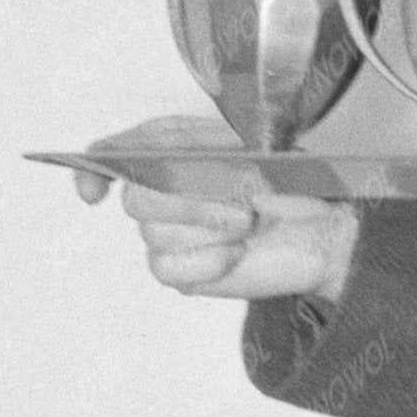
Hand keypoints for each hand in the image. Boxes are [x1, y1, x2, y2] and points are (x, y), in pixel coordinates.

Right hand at [115, 163, 359, 305]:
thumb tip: (145, 159)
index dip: (92, 172)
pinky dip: (209, 259)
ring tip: (247, 222)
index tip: (97, 190)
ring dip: (211, 227)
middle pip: (136, 200)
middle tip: (239, 200)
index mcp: (170, 150)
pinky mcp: (183, 272)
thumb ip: (185, 144)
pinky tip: (236, 251)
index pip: (110, 156)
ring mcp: (169, 235)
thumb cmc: (288, 183)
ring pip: (156, 235)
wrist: (324, 225)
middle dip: (190, 200)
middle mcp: (162, 191)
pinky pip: (169, 268)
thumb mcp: (241, 144)